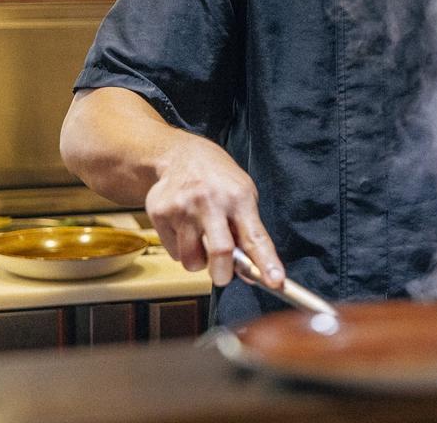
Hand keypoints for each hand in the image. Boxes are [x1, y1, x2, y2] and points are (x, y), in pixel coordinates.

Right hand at [145, 134, 283, 288]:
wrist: (182, 154)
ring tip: (201, 239)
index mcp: (238, 197)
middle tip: (223, 273)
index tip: (276, 282)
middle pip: (220, 252)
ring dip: (199, 261)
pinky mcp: (160, 213)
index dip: (266, 263)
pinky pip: (173, 252)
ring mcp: (182, 207)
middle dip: (223, 273)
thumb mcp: (243, 195)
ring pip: (191, 260)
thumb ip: (248, 232)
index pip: (255, 237)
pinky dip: (181, 249)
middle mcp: (210, 201)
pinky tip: (184, 227)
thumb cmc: (219, 179)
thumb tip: (252, 274)